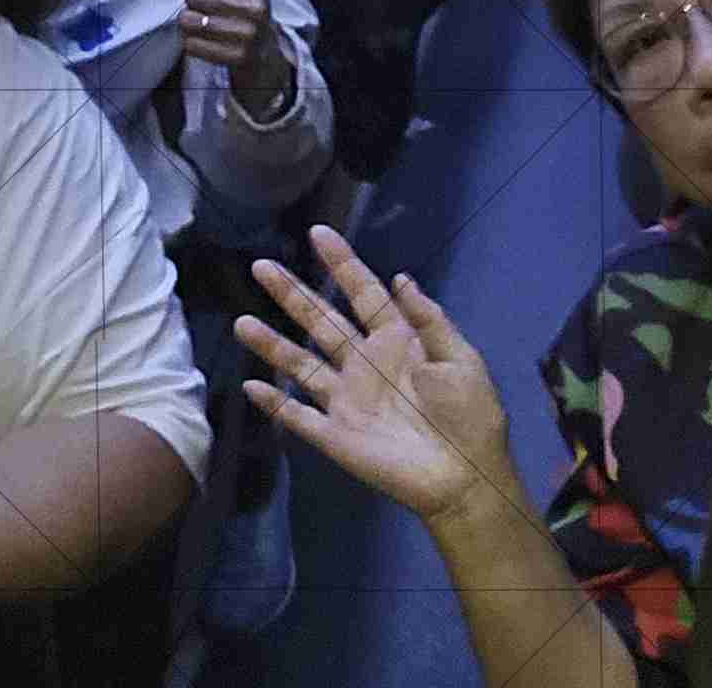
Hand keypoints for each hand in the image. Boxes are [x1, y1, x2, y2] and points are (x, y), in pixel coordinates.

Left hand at [181, 0, 276, 72]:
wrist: (264, 53)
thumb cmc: (244, 1)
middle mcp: (256, 5)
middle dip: (195, 1)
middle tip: (213, 7)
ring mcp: (248, 34)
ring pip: (189, 21)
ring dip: (191, 23)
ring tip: (209, 23)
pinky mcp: (237, 59)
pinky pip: (192, 45)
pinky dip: (194, 44)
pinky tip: (210, 42)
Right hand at [236, 225, 518, 527]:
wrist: (465, 477)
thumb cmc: (470, 415)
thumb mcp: (459, 359)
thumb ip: (428, 319)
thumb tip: (401, 277)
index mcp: (397, 341)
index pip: (363, 293)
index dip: (342, 263)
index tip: (318, 234)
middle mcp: (365, 364)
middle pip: (322, 321)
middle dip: (292, 294)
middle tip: (260, 265)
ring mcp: (347, 400)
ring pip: (301, 364)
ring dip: (272, 344)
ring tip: (241, 322)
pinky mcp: (336, 436)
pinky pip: (298, 417)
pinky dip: (275, 403)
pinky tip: (251, 386)